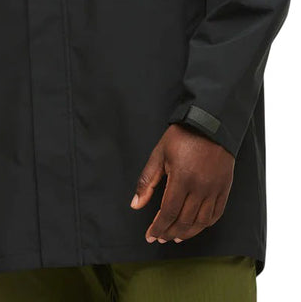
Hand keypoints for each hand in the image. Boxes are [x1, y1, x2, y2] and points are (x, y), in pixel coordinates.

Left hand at [130, 123, 234, 243]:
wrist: (211, 123)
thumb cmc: (183, 136)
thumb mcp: (159, 154)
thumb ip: (147, 181)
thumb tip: (135, 204)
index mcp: (182, 178)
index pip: (168, 212)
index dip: (158, 227)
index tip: (150, 235)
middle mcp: (200, 187)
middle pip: (184, 221)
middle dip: (170, 232)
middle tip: (161, 237)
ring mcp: (214, 189)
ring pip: (201, 222)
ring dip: (187, 233)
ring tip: (176, 236)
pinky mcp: (224, 188)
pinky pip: (216, 214)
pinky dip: (205, 224)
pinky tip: (196, 226)